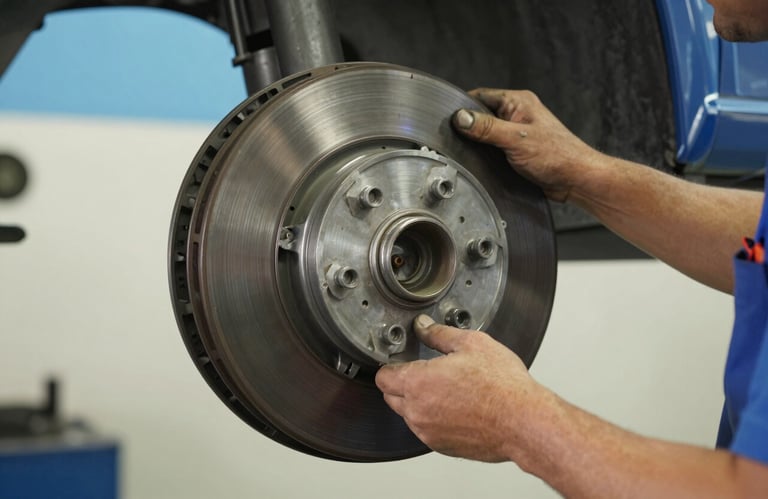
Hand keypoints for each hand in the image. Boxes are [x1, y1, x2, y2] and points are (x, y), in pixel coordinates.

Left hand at [375, 314, 545, 461]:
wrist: (524, 422)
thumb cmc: (503, 386)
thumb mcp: (471, 344)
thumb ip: (439, 334)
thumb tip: (424, 326)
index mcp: (418, 383)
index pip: (383, 376)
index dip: (391, 365)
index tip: (403, 360)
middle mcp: (417, 411)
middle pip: (391, 396)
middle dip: (402, 383)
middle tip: (426, 371)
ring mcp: (428, 432)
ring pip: (408, 414)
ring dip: (418, 402)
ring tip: (447, 388)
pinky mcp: (441, 446)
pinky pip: (426, 429)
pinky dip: (433, 418)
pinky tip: (456, 406)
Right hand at [453, 88, 598, 201]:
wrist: (575, 179)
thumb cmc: (557, 156)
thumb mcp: (515, 140)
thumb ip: (486, 128)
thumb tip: (460, 117)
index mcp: (518, 102)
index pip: (480, 96)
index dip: (462, 107)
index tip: (448, 120)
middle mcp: (518, 113)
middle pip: (481, 115)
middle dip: (470, 127)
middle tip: (459, 139)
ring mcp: (518, 131)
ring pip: (487, 133)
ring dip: (479, 143)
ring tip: (475, 151)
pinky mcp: (518, 149)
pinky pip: (495, 146)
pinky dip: (487, 153)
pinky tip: (486, 161)